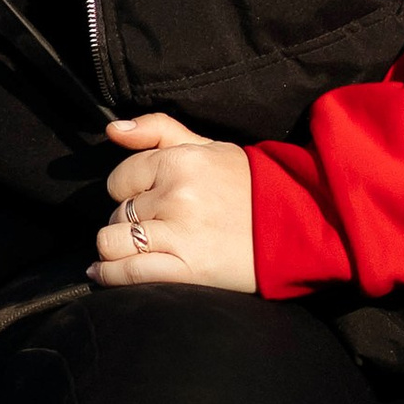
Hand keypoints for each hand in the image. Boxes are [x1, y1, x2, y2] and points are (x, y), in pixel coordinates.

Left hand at [91, 115, 257, 291]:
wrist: (297, 225)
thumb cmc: (249, 185)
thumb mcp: (208, 146)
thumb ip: (157, 130)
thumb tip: (111, 129)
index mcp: (180, 160)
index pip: (120, 180)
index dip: (129, 192)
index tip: (148, 201)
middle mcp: (177, 195)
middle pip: (117, 213)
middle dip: (128, 221)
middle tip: (155, 227)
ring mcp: (179, 233)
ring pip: (112, 242)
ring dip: (115, 248)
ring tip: (128, 250)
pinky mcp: (186, 269)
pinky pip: (127, 272)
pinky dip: (110, 275)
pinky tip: (106, 272)